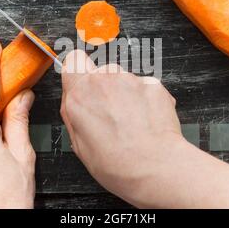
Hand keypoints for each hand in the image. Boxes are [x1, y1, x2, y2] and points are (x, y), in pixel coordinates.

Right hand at [60, 50, 184, 206]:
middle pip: (101, 72)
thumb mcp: (79, 144)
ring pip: (125, 80)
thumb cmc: (118, 163)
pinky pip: (146, 87)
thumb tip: (74, 102)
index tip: (83, 80)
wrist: (155, 167)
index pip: (73, 60)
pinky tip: (147, 122)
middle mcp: (103, 81)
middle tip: (112, 115)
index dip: (79, 70)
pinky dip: (147, 100)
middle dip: (106, 89)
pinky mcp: (153, 83)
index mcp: (79, 94)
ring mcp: (130, 80)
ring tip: (132, 123)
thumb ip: (74, 113)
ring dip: (128, 95)